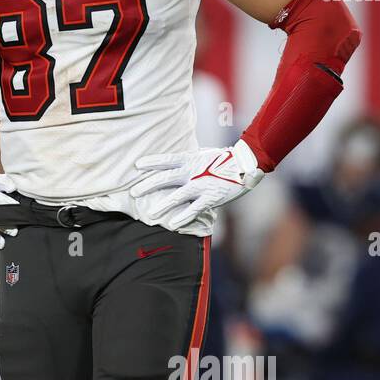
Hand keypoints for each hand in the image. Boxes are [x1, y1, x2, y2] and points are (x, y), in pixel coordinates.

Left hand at [130, 139, 263, 231]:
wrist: (246, 164)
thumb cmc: (223, 159)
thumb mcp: (202, 154)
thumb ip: (188, 160)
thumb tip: (173, 163)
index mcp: (190, 159)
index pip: (167, 160)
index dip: (151, 162)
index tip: (137, 166)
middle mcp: (192, 172)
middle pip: (166, 178)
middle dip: (148, 185)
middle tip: (133, 192)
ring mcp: (201, 185)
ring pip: (177, 196)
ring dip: (162, 205)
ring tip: (149, 214)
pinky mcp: (211, 198)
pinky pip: (194, 209)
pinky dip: (183, 217)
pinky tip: (172, 225)